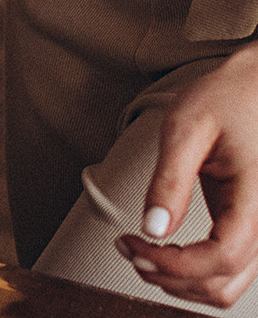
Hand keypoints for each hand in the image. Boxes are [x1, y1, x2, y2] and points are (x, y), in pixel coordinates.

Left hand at [118, 47, 257, 306]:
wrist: (254, 87)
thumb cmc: (225, 98)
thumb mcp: (186, 127)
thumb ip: (169, 179)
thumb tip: (152, 227)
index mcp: (257, 197)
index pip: (222, 257)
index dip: (175, 265)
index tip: (133, 245)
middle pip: (223, 283)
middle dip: (168, 276)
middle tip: (127, 246)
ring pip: (228, 286)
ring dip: (180, 282)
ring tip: (140, 250)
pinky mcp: (249, 228)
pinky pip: (229, 271)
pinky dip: (194, 274)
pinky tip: (164, 251)